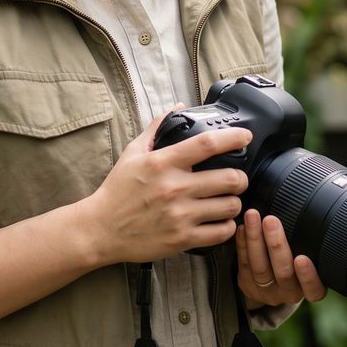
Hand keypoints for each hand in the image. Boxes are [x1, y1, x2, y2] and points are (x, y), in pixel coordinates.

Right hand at [79, 106, 251, 265]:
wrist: (101, 228)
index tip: (245, 136)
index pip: (206, 144)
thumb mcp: (132, 153)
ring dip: (234, 202)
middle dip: (240, 177)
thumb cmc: (118, 190)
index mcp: (163, 163)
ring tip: (228, 200)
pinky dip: (226, 226)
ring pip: (230, 206)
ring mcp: (180, 215)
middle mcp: (174, 188)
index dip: (232, 138)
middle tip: (237, 178)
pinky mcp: (182, 238)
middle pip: (229, 178)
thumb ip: (157, 128)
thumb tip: (178, 107)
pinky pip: (221, 232)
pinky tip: (220, 220)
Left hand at [235, 209, 326, 308]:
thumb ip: (312, 246)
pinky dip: (242, 244)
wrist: (272, 283)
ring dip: (255, 239)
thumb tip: (324, 212)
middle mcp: (290, 292)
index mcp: (310, 289)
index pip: (313, 289)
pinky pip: (244, 264)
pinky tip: (242, 227)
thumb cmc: (298, 263)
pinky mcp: (248, 285)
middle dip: (276, 245)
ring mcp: (267, 291)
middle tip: (271, 220)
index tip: (302, 258)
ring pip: (259, 267)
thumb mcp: (312, 259)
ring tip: (252, 216)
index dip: (308, 276)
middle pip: (283, 272)